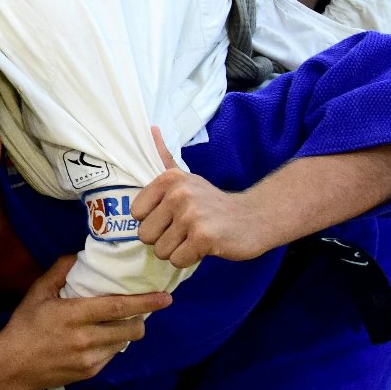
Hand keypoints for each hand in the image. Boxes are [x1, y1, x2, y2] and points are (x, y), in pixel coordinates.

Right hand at [0, 256, 171, 389]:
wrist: (13, 367)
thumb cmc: (24, 326)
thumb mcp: (38, 292)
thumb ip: (60, 270)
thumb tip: (79, 255)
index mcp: (75, 315)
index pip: (119, 307)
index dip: (146, 302)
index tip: (166, 297)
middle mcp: (86, 339)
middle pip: (131, 329)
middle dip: (142, 318)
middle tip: (140, 308)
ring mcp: (90, 359)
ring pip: (124, 343)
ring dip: (126, 331)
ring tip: (118, 322)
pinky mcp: (90, 372)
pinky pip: (112, 355)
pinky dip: (112, 344)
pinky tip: (100, 337)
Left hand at [131, 127, 269, 266]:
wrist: (254, 217)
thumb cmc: (214, 202)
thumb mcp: (188, 177)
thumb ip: (165, 157)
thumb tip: (150, 129)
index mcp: (170, 179)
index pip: (136, 213)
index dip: (152, 220)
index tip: (172, 216)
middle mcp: (179, 194)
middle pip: (145, 235)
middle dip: (163, 239)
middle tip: (185, 231)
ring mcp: (191, 216)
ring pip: (161, 250)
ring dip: (177, 250)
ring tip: (195, 237)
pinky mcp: (204, 237)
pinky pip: (178, 260)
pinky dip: (189, 259)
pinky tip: (204, 247)